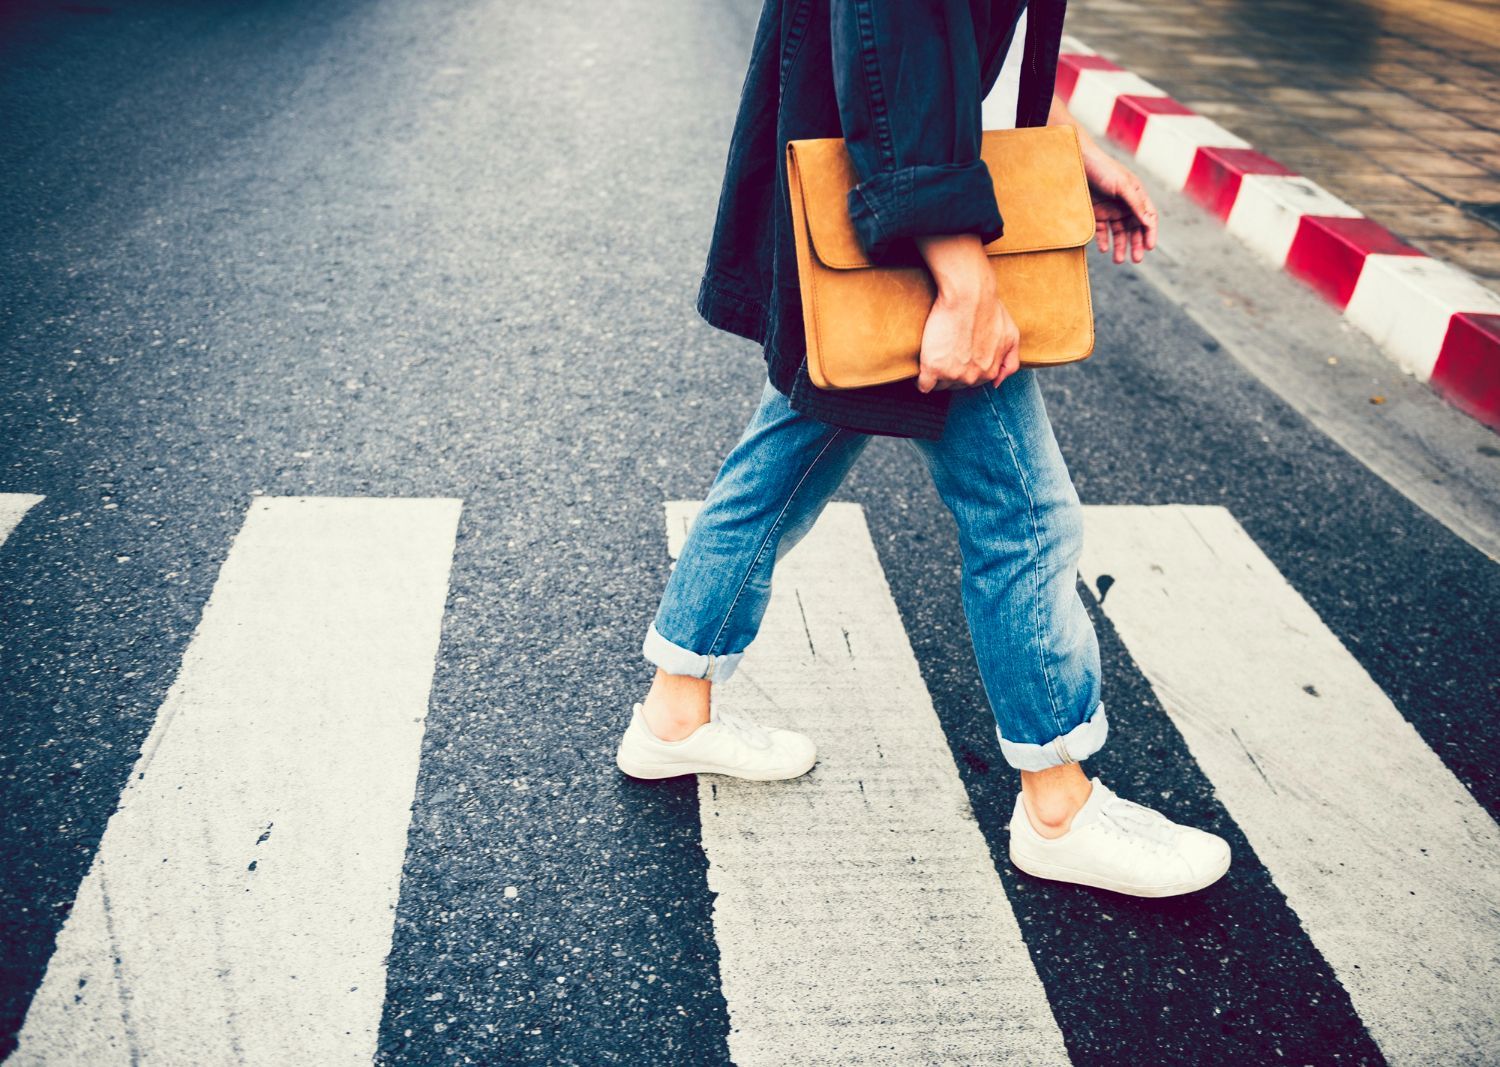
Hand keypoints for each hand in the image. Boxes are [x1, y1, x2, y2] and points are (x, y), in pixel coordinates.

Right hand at [912, 233, 1020, 392]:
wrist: (969, 295)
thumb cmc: (989, 310)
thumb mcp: (1011, 336)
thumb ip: (1010, 362)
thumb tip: (998, 382)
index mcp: (989, 372)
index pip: (972, 382)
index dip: (964, 368)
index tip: (959, 356)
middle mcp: (972, 377)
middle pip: (956, 385)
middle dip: (951, 371)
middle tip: (947, 350)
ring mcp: (952, 374)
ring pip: (940, 385)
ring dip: (937, 374)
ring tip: (936, 354)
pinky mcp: (933, 368)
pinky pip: (924, 385)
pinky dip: (922, 379)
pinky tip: (924, 367)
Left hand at [1081, 143, 1157, 263]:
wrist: (1077, 161)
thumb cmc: (1103, 169)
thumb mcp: (1122, 185)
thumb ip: (1135, 203)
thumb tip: (1149, 222)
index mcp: (1136, 195)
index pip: (1148, 218)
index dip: (1150, 233)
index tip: (1149, 247)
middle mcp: (1125, 204)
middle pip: (1134, 229)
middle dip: (1136, 244)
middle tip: (1137, 259)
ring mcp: (1110, 209)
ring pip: (1119, 233)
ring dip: (1120, 246)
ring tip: (1118, 260)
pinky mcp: (1095, 213)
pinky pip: (1102, 231)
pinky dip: (1103, 241)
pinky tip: (1104, 249)